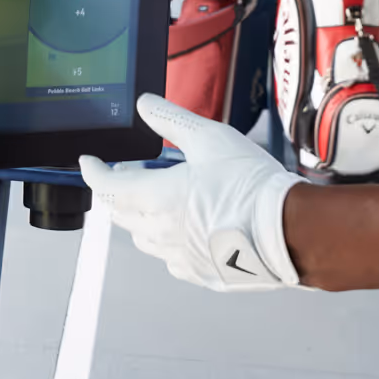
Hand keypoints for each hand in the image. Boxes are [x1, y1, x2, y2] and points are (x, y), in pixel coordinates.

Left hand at [80, 93, 306, 291]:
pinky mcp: (202, 274)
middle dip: (115, 192)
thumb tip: (145, 104)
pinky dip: (168, 242)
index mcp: (156, 198)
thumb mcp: (210, 138)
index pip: (105, 187)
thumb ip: (171, 119)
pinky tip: (184, 230)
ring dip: (139, 217)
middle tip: (124, 175)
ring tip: (154, 199)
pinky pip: (172, 260)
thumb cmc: (252, 186)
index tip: (87, 162)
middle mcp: (161, 232)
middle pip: (120, 214)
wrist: (291, 231)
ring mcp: (181, 257)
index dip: (91, 172)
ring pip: (143, 239)